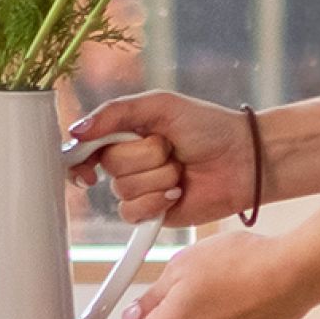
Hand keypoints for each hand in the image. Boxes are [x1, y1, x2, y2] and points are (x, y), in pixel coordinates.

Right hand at [60, 91, 261, 226]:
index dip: (79, 156)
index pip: (84, 147)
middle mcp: (128, 163)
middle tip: (170, 148)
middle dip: (144, 156)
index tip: (86, 162)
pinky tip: (178, 192)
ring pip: (123, 190)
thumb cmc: (208, 126)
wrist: (244, 159)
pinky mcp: (152, 213)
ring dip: (158, 177)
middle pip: (109, 166)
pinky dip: (158, 200)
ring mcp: (140, 189)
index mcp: (125, 134)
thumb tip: (76, 131)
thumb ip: (115, 112)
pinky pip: (134, 212)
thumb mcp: (160, 105)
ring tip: (181, 169)